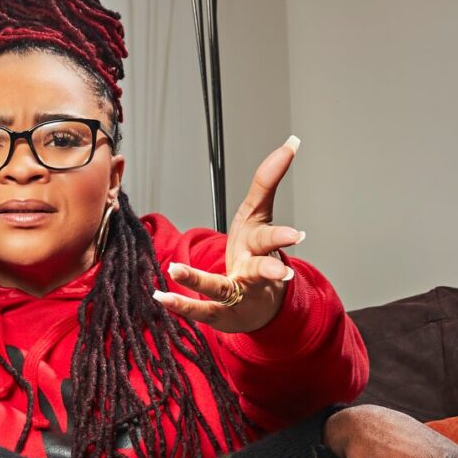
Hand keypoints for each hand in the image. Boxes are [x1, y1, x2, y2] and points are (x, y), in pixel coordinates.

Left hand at [154, 135, 305, 333]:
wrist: (256, 304)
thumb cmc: (254, 253)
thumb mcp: (259, 213)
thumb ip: (269, 179)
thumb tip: (292, 141)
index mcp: (260, 249)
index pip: (271, 239)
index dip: (283, 236)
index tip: (297, 235)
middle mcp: (251, 275)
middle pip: (261, 271)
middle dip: (270, 270)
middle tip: (282, 273)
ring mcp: (236, 297)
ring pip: (221, 290)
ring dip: (199, 282)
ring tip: (176, 270)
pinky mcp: (219, 315)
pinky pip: (199, 310)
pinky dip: (181, 304)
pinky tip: (161, 296)